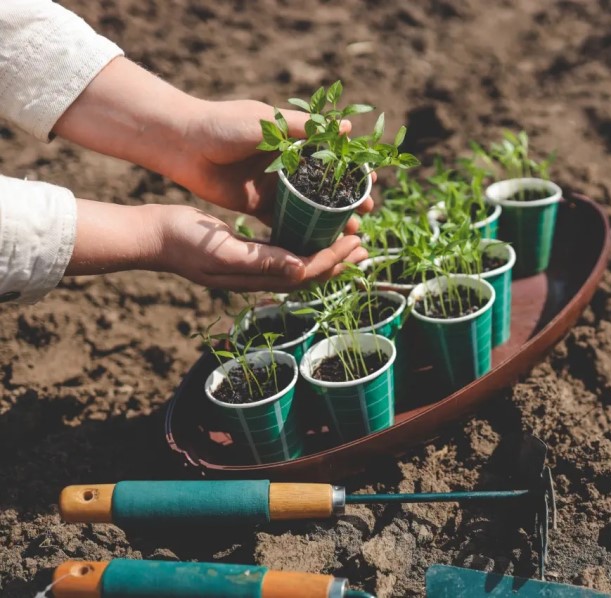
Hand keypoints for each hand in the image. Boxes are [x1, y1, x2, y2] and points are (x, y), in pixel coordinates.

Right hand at [156, 205, 367, 291]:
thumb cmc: (182, 240)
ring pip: (299, 265)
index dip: (333, 259)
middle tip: (365, 246)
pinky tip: (314, 233)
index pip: (306, 272)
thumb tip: (300, 269)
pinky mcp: (246, 254)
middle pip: (309, 274)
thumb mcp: (223, 249)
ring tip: (349, 242)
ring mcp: (251, 267)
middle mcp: (258, 276)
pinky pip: (284, 254)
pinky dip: (305, 246)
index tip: (356, 242)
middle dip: (339, 262)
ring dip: (326, 255)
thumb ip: (261, 260)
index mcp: (255, 276)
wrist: (152, 235)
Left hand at [173, 99, 374, 230]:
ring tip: (351, 231)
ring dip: (331, 219)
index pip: (332, 158)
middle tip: (367, 212)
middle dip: (348, 200)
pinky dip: (303, 231)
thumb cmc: (223, 126)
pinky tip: (320, 243)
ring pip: (309, 206)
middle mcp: (286, 165)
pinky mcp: (256, 205)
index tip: (372, 182)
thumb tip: (348, 127)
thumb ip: (306, 128)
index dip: (353, 171)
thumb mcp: (268, 122)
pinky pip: (284, 221)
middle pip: (325, 186)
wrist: (181, 144)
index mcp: (292, 140)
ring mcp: (272, 186)